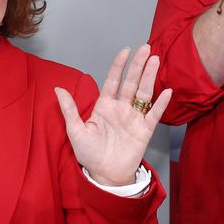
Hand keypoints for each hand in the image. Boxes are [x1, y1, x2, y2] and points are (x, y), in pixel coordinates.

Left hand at [55, 44, 172, 186]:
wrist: (104, 175)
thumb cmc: (89, 154)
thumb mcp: (75, 131)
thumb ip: (69, 109)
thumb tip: (58, 89)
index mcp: (105, 106)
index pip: (113, 80)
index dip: (119, 65)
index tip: (125, 50)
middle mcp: (121, 108)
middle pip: (131, 83)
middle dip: (138, 65)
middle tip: (146, 48)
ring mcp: (134, 118)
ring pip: (144, 94)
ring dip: (149, 77)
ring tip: (155, 61)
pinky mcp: (144, 131)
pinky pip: (154, 115)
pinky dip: (160, 104)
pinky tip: (166, 91)